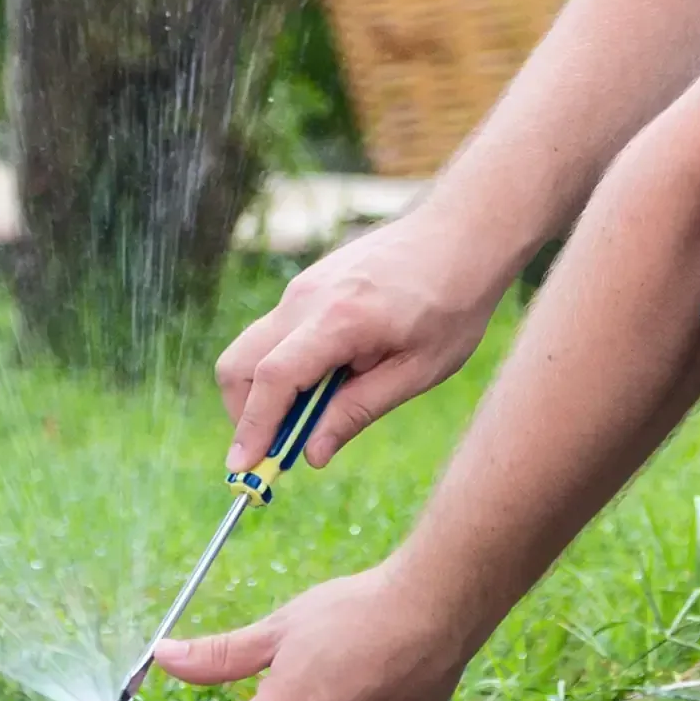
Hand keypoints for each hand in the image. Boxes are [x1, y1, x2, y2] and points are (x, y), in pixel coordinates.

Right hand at [220, 211, 501, 472]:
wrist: (461, 232)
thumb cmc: (452, 303)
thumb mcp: (418, 371)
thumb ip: (358, 411)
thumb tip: (310, 454)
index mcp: (340, 320)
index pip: (273, 380)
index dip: (252, 428)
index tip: (243, 468)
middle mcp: (306, 300)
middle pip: (239, 366)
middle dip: (244, 415)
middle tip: (276, 447)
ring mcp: (300, 289)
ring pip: (251, 351)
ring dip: (264, 393)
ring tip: (311, 413)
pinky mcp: (304, 287)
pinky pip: (273, 336)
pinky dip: (281, 370)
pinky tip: (327, 380)